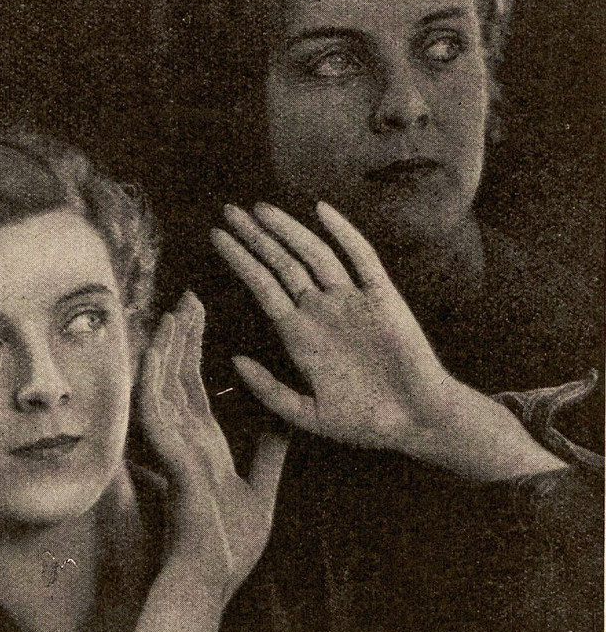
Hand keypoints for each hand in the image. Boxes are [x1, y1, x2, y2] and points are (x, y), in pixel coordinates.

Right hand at [133, 292, 287, 631]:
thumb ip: (269, 453)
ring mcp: (174, 446)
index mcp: (204, 441)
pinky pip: (157, 413)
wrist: (214, 578)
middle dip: (182, 335)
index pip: (196, 383)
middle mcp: (184, 437)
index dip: (194, 348)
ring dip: (167, 348)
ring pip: (165, 386)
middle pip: (179, 375)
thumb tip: (284, 423)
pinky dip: (154, 380)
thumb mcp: (262, 489)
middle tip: (187, 297)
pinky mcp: (170, 458)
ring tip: (174, 311)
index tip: (197, 313)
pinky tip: (157, 351)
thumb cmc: (230, 542)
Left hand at [212, 201, 565, 480]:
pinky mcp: (383, 297)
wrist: (416, 422)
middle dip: (255, 237)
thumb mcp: (307, 414)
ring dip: (288, 230)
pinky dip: (343, 233)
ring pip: (314, 255)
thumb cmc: (362, 421)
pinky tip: (322, 211)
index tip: (216, 236)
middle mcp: (321, 311)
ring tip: (260, 209)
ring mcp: (351, 301)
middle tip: (229, 210)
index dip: (239, 260)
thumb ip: (269, 390)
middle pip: (282, 263)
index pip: (262, 286)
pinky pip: (361, 258)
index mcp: (299, 335)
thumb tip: (234, 360)